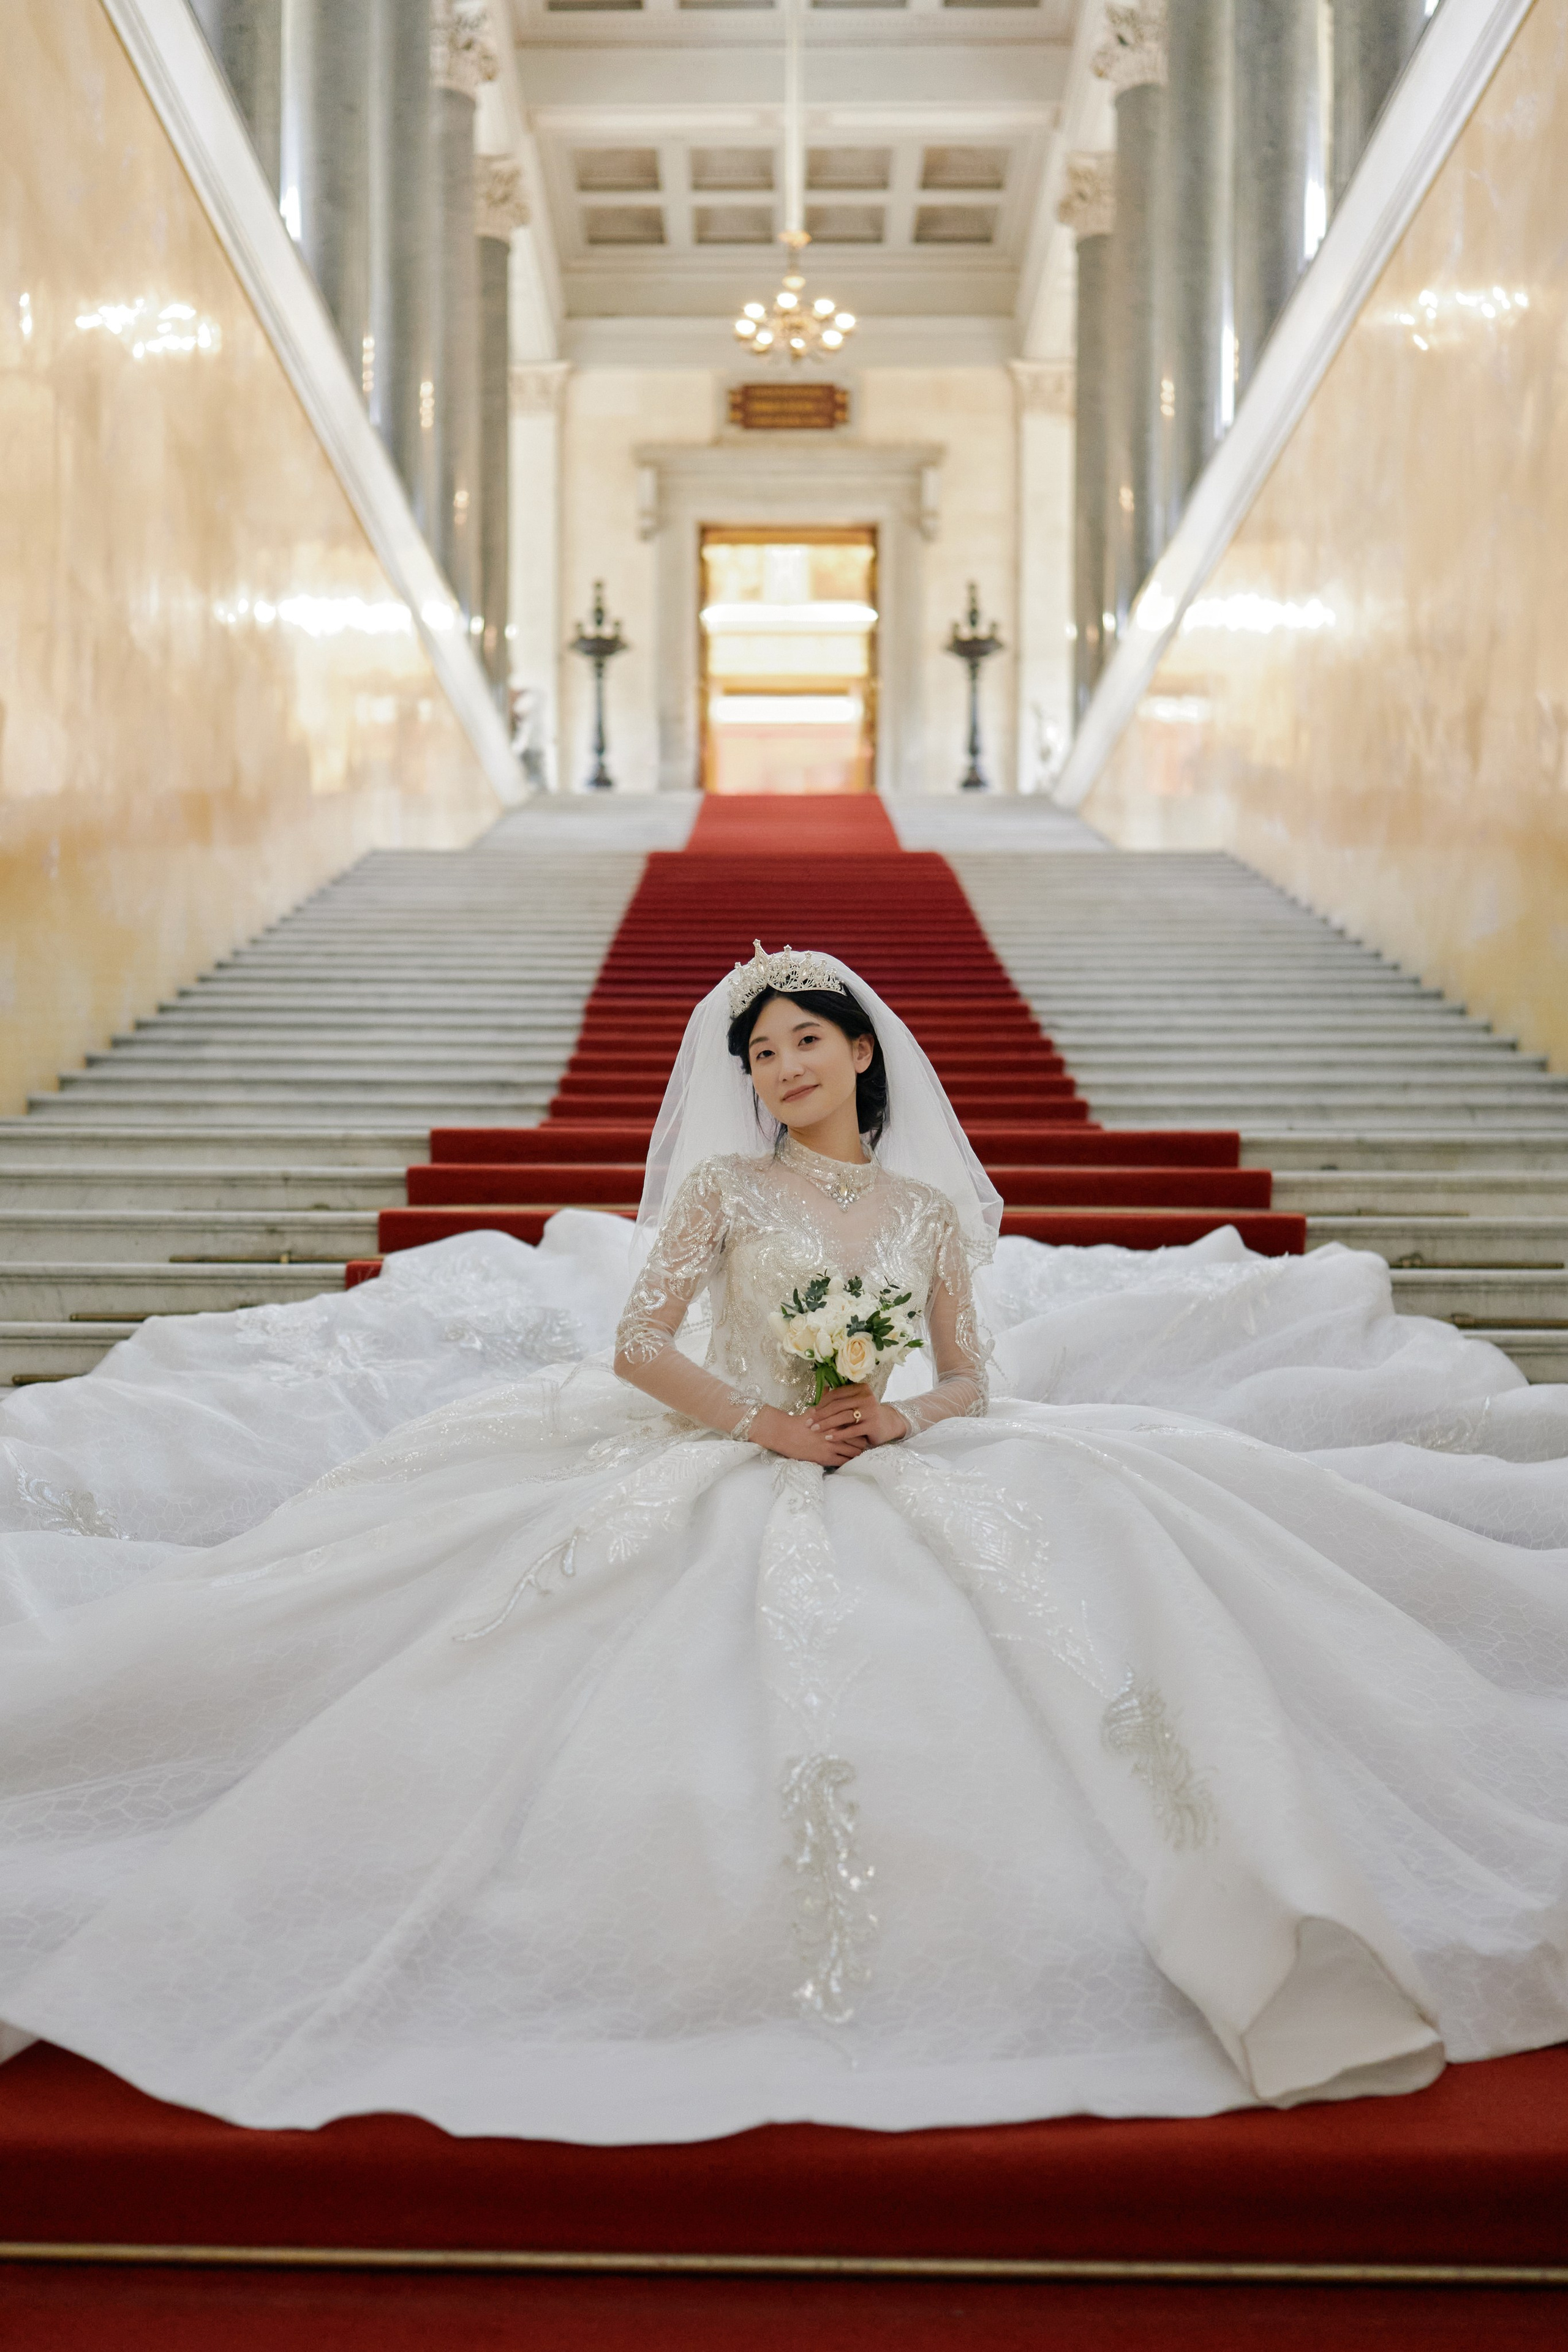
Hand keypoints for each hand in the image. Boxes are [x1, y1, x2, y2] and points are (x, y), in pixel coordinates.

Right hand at [749, 1404, 869, 1468]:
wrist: (787, 1436)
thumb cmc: (801, 1422)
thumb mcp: (814, 1409)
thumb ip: (825, 1399)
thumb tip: (829, 1386)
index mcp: (836, 1420)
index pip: (858, 1425)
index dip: (862, 1428)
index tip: (862, 1429)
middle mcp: (837, 1433)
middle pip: (860, 1440)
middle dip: (862, 1442)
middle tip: (863, 1442)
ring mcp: (832, 1447)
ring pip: (855, 1452)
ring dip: (857, 1452)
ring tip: (857, 1451)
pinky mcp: (827, 1458)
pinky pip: (845, 1462)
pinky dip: (848, 1461)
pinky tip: (848, 1459)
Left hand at [803, 1382, 906, 1450]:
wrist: (887, 1424)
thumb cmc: (866, 1413)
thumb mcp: (855, 1403)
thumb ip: (841, 1399)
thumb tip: (820, 1391)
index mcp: (861, 1388)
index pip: (836, 1394)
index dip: (821, 1403)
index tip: (811, 1412)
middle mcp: (867, 1397)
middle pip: (838, 1405)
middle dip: (820, 1414)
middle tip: (808, 1422)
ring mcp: (871, 1411)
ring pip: (843, 1417)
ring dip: (826, 1424)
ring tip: (815, 1430)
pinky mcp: (872, 1425)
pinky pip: (851, 1430)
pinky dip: (838, 1435)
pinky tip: (828, 1438)